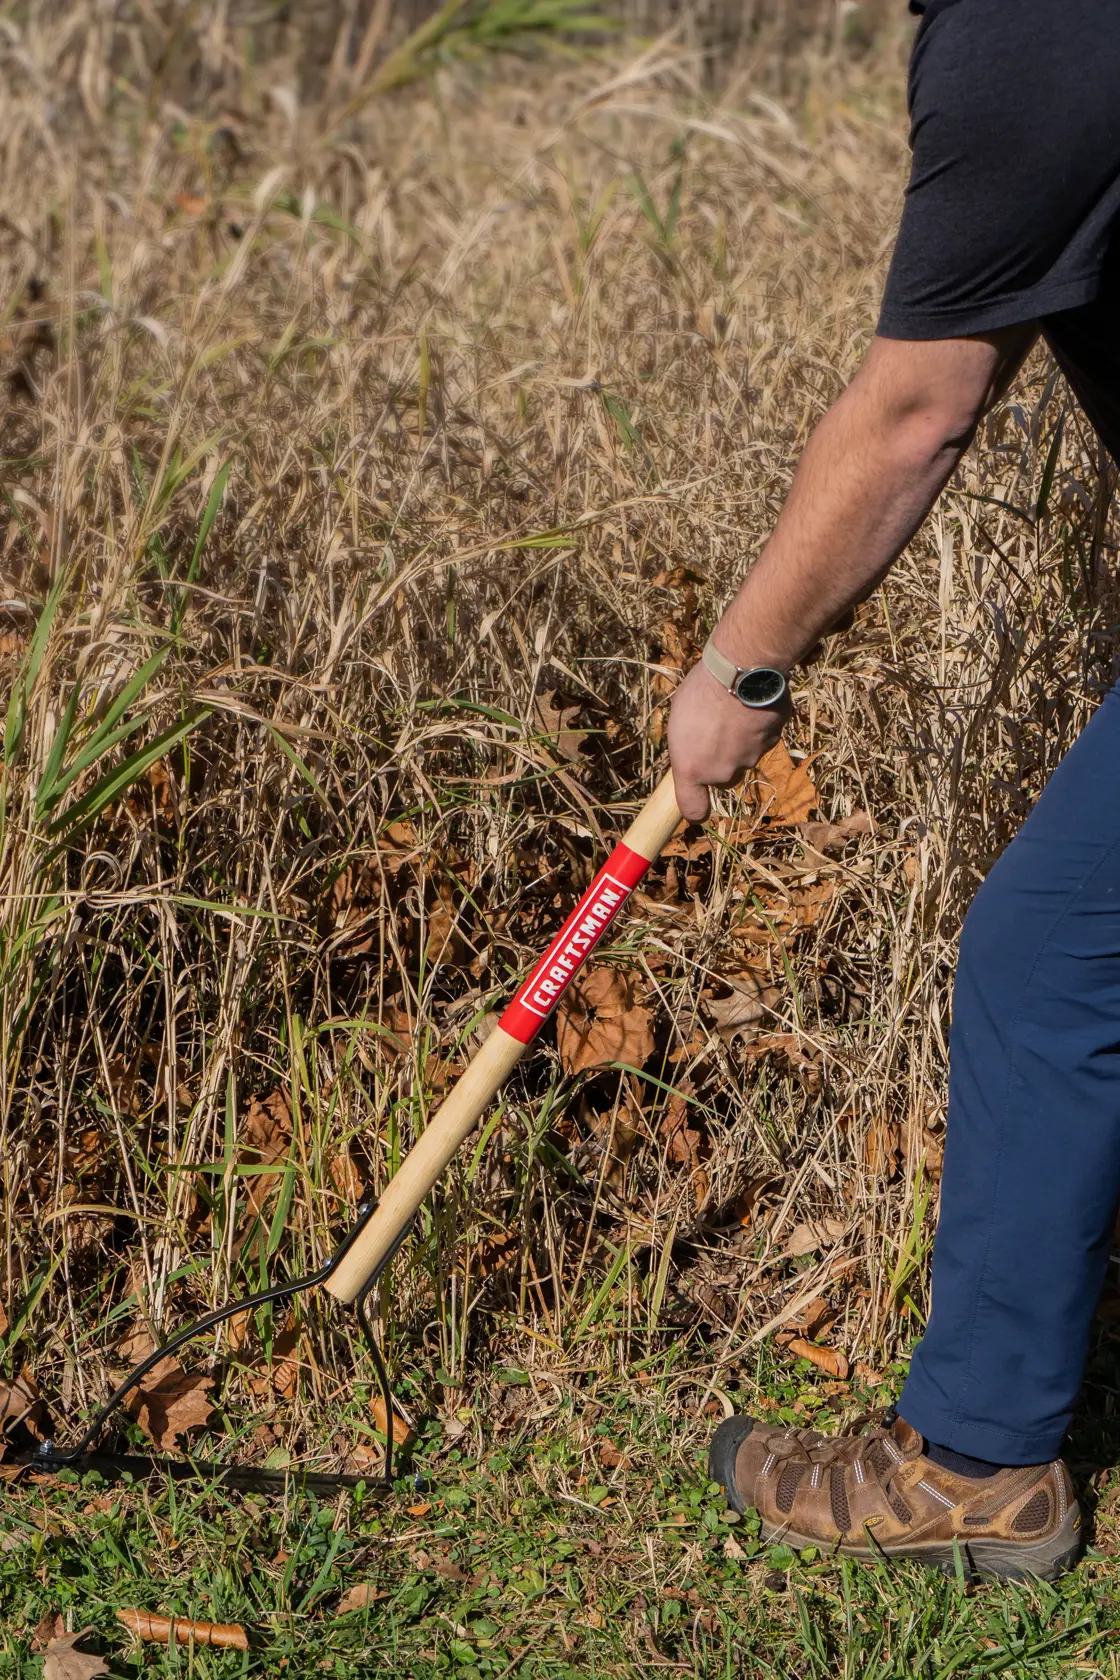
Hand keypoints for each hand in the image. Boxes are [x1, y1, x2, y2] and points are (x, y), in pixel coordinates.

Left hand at [667, 659, 790, 821]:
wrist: (741, 670)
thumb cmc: (701, 690)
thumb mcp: (679, 717)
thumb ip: (689, 743)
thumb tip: (697, 747)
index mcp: (693, 768)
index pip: (693, 808)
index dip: (696, 808)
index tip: (698, 807)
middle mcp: (723, 771)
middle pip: (725, 778)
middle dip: (723, 761)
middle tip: (716, 731)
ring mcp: (751, 758)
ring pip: (747, 756)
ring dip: (741, 738)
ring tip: (734, 707)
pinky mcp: (774, 741)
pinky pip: (765, 737)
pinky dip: (760, 724)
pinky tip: (753, 701)